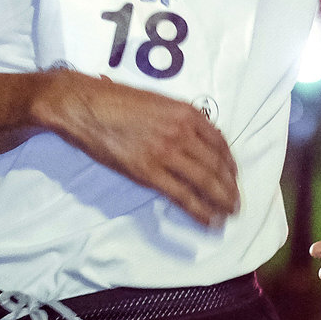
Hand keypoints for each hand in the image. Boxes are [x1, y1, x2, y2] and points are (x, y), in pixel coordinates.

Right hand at [40, 71, 239, 226]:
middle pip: (217, 165)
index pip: (220, 142)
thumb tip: (192, 137)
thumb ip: (177, 119)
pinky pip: (183, 195)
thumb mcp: (156, 102)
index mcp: (186, 113)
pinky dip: (200, 210)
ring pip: (205, 182)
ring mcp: (167, 152)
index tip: (233, 176)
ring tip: (228, 215)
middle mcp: (182, 132)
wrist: (85, 105)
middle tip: (235, 202)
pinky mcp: (148, 171)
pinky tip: (209, 219)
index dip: (230, 163)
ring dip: (221, 201)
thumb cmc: (115, 100)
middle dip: (230, 186)